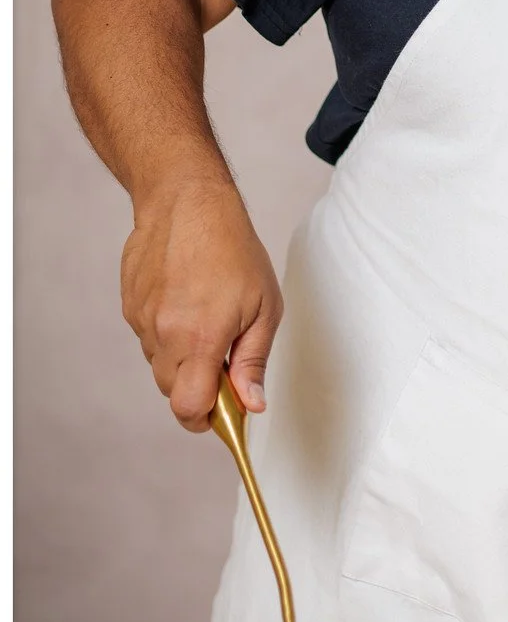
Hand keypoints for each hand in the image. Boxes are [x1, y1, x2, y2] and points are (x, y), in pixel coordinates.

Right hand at [120, 177, 282, 431]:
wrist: (187, 201)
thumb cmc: (234, 250)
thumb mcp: (264, 307)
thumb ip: (253, 361)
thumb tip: (251, 405)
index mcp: (202, 338)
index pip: (189, 409)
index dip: (207, 419)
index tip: (225, 410)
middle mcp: (165, 334)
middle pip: (173, 393)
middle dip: (198, 388)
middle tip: (224, 359)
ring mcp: (143, 320)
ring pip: (160, 365)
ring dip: (183, 358)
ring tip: (206, 317)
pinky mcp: (130, 305)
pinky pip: (148, 337)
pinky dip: (167, 333)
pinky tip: (185, 301)